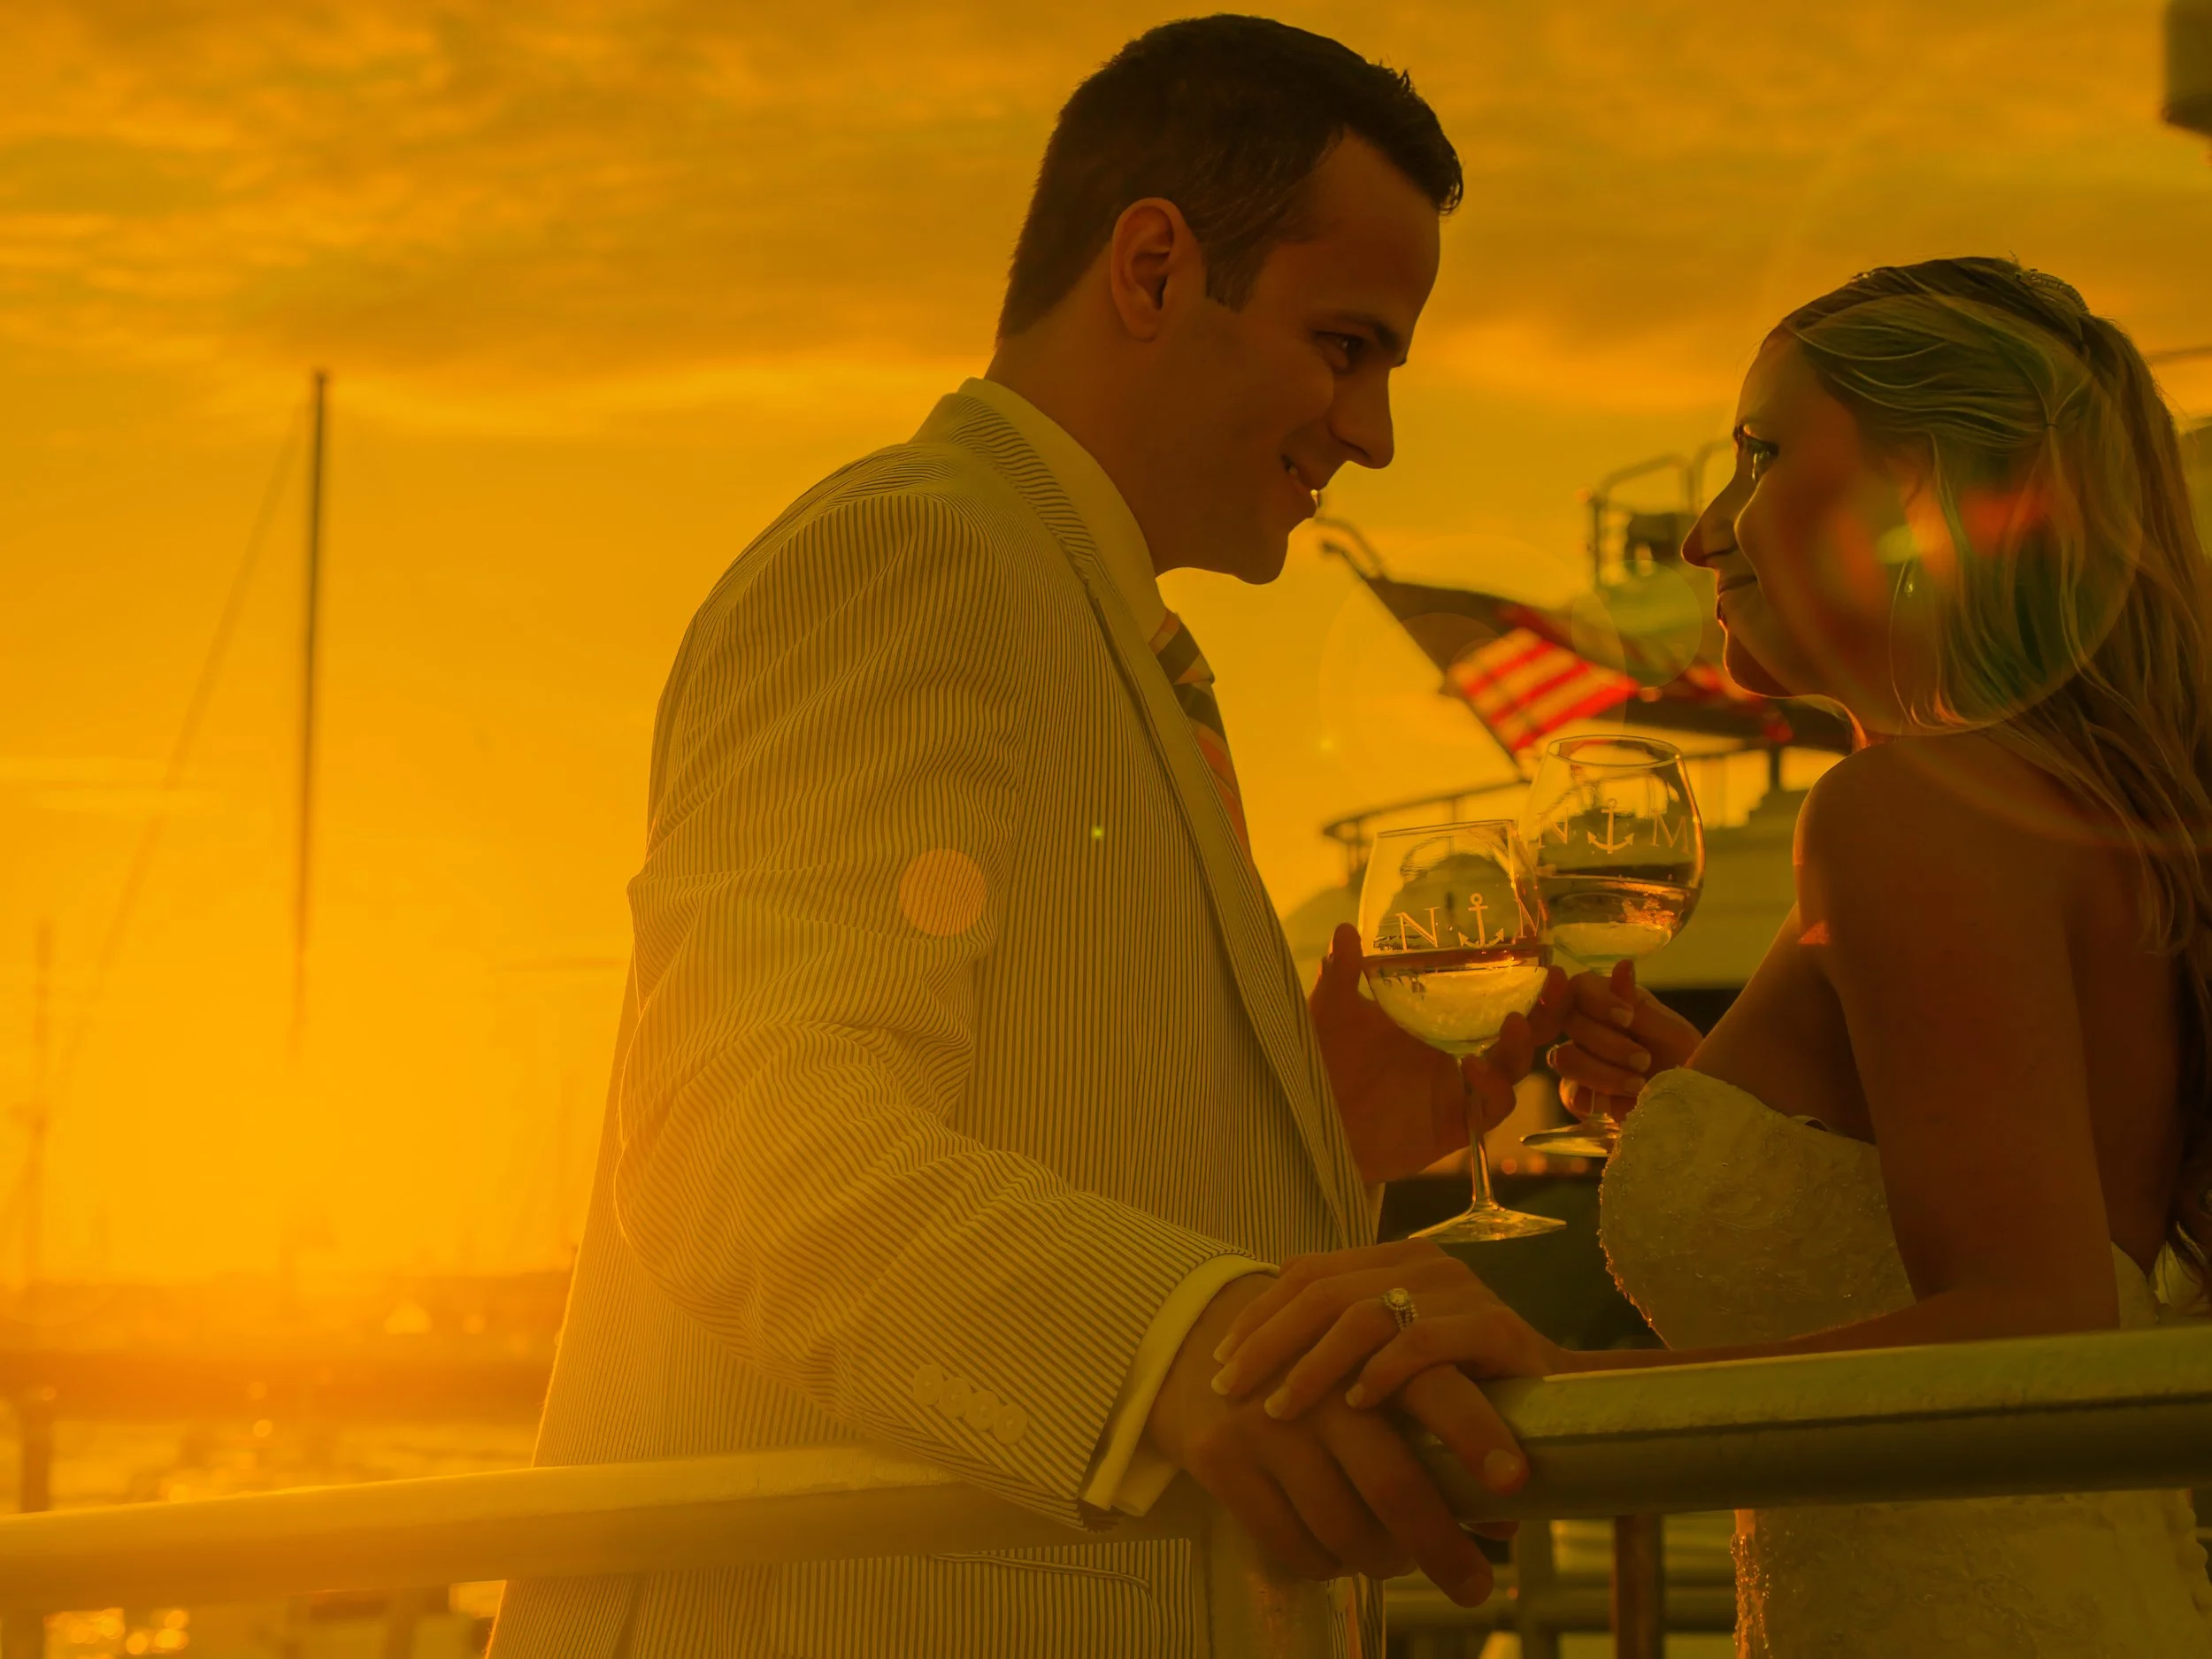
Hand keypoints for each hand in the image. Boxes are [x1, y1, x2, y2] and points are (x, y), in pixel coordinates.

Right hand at [1147, 1273, 1503, 1606]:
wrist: (1189, 1337)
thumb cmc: (1309, 1359)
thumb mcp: (1366, 1360)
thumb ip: (1432, 1415)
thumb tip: (1502, 1515)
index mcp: (1365, 1343)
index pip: (1431, 1385)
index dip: (1475, 1432)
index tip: (1512, 1484)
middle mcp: (1315, 1382)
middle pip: (1391, 1481)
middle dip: (1441, 1545)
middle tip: (1474, 1585)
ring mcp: (1262, 1422)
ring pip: (1342, 1528)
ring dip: (1382, 1560)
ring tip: (1395, 1559)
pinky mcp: (1219, 1458)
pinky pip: (1290, 1545)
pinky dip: (1325, 1563)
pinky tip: (1336, 1554)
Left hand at [1208, 1241, 1564, 1492]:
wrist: (1564, 1407)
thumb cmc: (1460, 1392)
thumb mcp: (1389, 1364)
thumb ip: (1339, 1351)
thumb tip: (1245, 1377)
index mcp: (1391, 1260)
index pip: (1305, 1272)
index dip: (1257, 1314)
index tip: (1219, 1362)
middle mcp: (1422, 1263)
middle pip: (1321, 1291)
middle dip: (1266, 1343)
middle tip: (1230, 1392)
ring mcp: (1460, 1290)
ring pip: (1362, 1314)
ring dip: (1312, 1367)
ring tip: (1279, 1411)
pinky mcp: (1495, 1327)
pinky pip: (1423, 1343)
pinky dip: (1383, 1375)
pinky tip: (1356, 1407)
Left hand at [1311, 922, 1568, 1183]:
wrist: (1313, 1122)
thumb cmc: (1325, 1065)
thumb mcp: (1332, 1014)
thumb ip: (1343, 976)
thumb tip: (1345, 928)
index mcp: (1439, 1025)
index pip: (1495, 1002)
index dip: (1525, 985)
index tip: (1544, 957)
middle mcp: (1457, 1056)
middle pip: (1521, 1035)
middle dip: (1547, 1012)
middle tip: (1558, 983)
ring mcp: (1458, 1092)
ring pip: (1512, 1070)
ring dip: (1521, 1047)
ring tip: (1515, 1023)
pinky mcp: (1453, 1125)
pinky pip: (1490, 1108)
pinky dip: (1491, 1088)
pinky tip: (1472, 1067)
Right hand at [1547, 961, 1702, 1127]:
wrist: (1692, 1101)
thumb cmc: (1684, 1058)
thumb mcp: (1672, 1032)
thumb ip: (1640, 1006)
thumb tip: (1623, 965)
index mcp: (1608, 1001)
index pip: (1579, 986)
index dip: (1597, 1002)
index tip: (1628, 1019)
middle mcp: (1587, 1025)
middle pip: (1569, 1021)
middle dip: (1609, 1044)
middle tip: (1644, 1060)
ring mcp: (1579, 1059)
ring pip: (1565, 1058)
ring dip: (1603, 1073)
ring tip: (1638, 1084)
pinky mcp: (1578, 1093)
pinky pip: (1570, 1094)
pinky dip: (1596, 1098)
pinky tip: (1621, 1101)